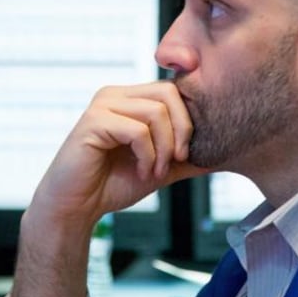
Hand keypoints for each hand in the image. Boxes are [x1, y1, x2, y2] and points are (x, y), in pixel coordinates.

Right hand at [28, 81, 208, 227]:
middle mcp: (115, 94)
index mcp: (129, 98)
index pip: (173, 90)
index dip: (188, 119)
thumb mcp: (158, 168)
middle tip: (176, 160)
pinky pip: (137, 130)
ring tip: (155, 171)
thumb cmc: (112, 185)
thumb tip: (221, 154)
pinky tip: (141, 172)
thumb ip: (183, 158)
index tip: (186, 153)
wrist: (76, 207)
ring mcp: (102, 105)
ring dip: (163, 148)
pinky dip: (147, 155)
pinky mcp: (93, 122)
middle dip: (181, 130)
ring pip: (156, 112)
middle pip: (169, 94)